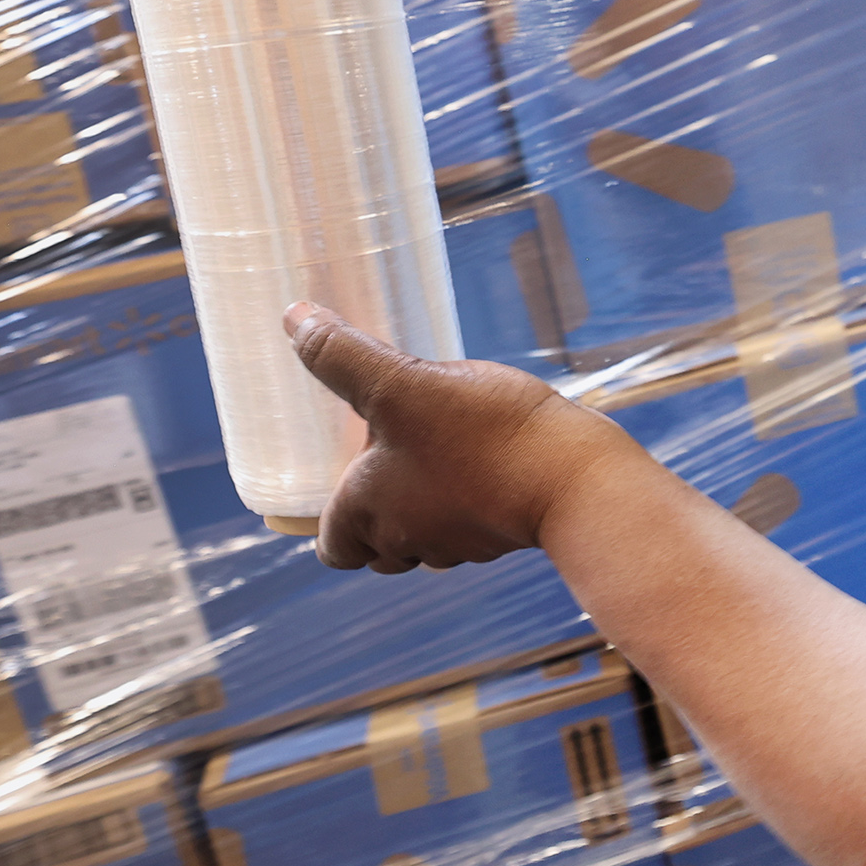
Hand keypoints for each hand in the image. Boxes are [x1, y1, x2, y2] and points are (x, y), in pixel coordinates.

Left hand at [283, 303, 646, 574]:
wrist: (572, 477)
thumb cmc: (481, 435)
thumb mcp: (401, 383)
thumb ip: (342, 356)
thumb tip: (293, 318)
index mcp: (369, 514)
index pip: (332, 548)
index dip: (331, 525)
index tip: (340, 485)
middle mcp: (408, 539)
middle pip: (378, 545)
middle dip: (378, 509)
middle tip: (387, 454)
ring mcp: (460, 542)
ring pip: (424, 533)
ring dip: (423, 502)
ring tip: (435, 446)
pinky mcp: (503, 530)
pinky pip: (471, 521)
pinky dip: (468, 496)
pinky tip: (483, 454)